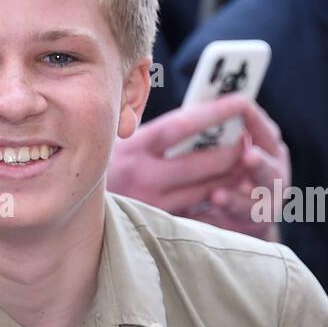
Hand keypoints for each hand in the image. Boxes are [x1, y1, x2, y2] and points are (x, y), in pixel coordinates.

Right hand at [108, 95, 288, 238]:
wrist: (79, 201)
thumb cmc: (111, 164)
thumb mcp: (123, 139)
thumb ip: (157, 125)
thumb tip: (199, 110)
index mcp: (134, 148)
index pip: (181, 125)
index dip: (215, 112)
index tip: (240, 102)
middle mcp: (142, 177)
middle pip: (201, 163)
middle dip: (231, 152)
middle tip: (248, 141)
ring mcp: (151, 204)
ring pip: (205, 191)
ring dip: (229, 178)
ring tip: (243, 165)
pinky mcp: (159, 224)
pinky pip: (198, 212)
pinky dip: (216, 201)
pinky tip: (227, 190)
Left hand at [194, 101, 289, 237]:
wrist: (238, 215)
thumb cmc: (225, 168)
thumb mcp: (229, 149)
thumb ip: (219, 138)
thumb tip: (193, 114)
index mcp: (271, 150)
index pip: (268, 133)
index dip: (257, 122)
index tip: (245, 107)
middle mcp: (275, 176)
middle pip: (270, 171)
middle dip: (259, 164)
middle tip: (248, 156)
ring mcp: (266, 205)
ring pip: (254, 205)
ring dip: (234, 201)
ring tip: (217, 196)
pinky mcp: (249, 229)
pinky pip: (232, 228)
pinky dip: (216, 222)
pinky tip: (199, 218)